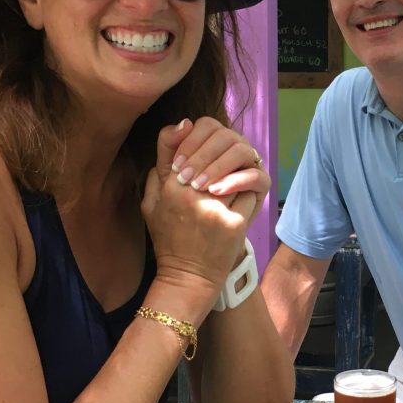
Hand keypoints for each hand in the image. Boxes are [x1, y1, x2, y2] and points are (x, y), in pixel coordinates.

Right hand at [142, 123, 254, 297]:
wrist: (187, 277)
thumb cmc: (170, 237)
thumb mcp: (151, 201)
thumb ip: (160, 165)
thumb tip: (182, 126)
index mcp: (168, 185)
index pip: (187, 137)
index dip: (200, 132)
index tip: (203, 138)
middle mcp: (188, 193)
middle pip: (221, 147)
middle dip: (228, 149)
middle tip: (231, 157)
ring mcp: (213, 208)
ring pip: (239, 167)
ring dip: (241, 168)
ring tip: (236, 176)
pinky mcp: (234, 224)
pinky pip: (251, 192)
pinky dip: (249, 191)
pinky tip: (242, 198)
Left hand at [170, 117, 270, 223]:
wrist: (197, 243)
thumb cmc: (183, 206)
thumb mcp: (168, 177)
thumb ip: (168, 147)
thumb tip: (184, 123)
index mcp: (214, 141)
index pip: (207, 125)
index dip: (190, 142)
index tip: (175, 167)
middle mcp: (234, 147)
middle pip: (225, 135)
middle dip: (202, 156)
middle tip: (185, 180)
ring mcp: (250, 164)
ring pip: (241, 150)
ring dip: (218, 166)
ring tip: (199, 188)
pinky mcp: (261, 185)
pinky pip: (255, 175)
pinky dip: (236, 181)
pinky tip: (216, 192)